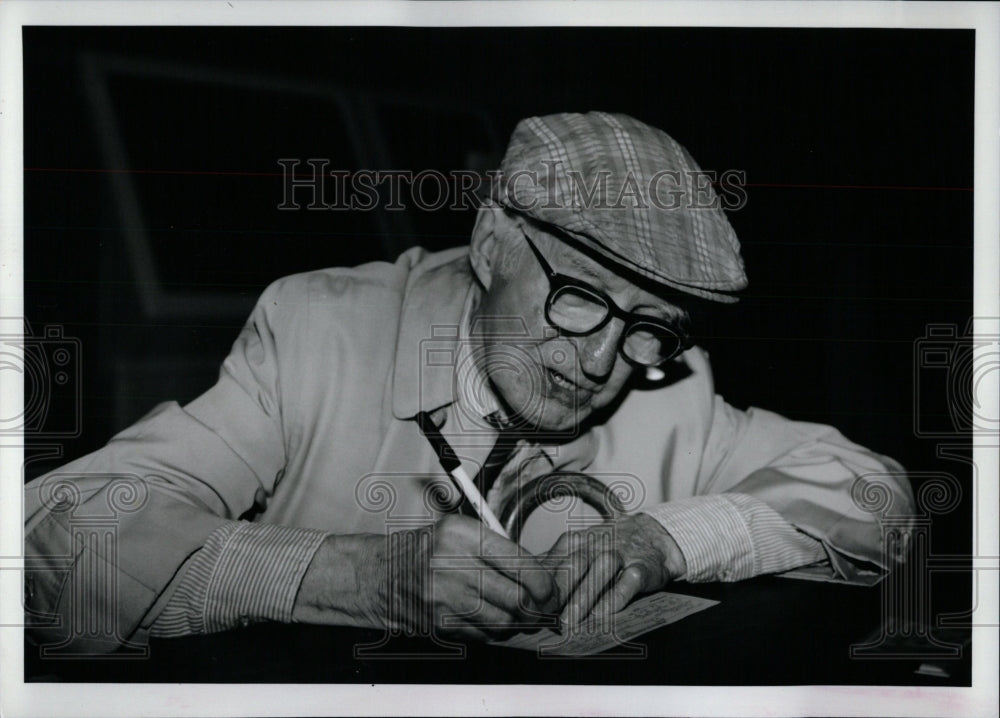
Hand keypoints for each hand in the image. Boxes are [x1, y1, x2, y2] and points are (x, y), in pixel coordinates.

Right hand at [293, 515, 558, 641]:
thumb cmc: (425, 550)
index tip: (551, 591)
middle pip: (518, 598)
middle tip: (543, 607)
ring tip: (513, 611)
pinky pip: (483, 634)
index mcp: (462, 534)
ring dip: (515, 621)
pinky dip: (493, 631)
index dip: (545, 584)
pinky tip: (488, 618)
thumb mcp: (459, 532)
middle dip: (537, 607)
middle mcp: (453, 565)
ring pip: (504, 621)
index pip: (522, 564)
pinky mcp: (440, 623)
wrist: (378, 575)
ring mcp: (445, 597)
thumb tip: (541, 574)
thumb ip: (498, 548)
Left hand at [542, 513, 686, 628]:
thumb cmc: (610, 548)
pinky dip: (616, 598)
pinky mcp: (642, 567)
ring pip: (600, 572)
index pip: (554, 562)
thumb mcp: (581, 549)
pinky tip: (603, 615)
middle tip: (544, 618)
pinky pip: (629, 582)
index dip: (540, 586)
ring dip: (583, 597)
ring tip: (570, 622)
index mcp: (577, 541)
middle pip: (574, 565)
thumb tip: (523, 586)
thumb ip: (556, 565)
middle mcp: (597, 545)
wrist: (655, 535)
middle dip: (559, 592)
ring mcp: (621, 554)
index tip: (528, 607)